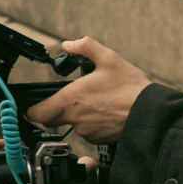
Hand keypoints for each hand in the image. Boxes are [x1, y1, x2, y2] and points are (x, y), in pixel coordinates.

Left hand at [28, 37, 150, 142]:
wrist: (150, 113)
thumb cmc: (131, 87)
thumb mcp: (108, 58)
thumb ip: (85, 47)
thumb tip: (69, 44)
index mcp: (71, 98)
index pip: (37, 113)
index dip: (33, 109)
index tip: (35, 104)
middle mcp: (75, 118)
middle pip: (51, 120)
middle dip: (53, 110)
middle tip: (65, 99)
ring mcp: (86, 131)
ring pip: (71, 125)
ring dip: (76, 116)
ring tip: (95, 102)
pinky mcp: (98, 139)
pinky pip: (87, 132)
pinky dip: (91, 124)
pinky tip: (104, 113)